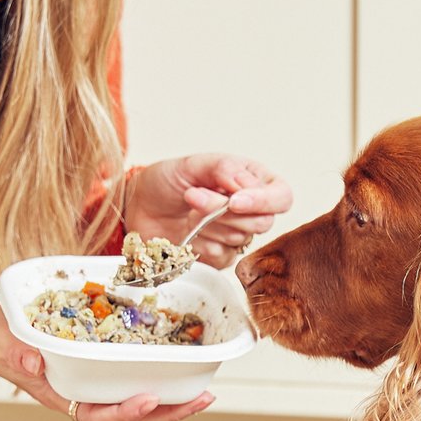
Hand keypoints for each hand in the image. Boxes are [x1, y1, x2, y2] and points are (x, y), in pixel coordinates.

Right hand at [0, 303, 213, 420]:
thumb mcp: (3, 343)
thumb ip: (17, 353)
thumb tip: (34, 362)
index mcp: (64, 396)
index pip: (98, 415)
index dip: (125, 412)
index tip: (148, 399)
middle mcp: (86, 396)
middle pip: (131, 416)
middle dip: (168, 412)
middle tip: (201, 399)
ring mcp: (98, 386)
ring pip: (140, 403)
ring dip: (173, 401)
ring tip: (204, 393)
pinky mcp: (106, 369)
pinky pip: (137, 379)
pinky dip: (163, 377)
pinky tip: (186, 367)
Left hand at [126, 153, 292, 269]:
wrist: (139, 206)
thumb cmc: (168, 180)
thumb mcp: (193, 164)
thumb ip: (223, 169)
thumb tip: (246, 186)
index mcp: (254, 181)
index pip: (281, 197)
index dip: (263, 202)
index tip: (234, 201)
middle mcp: (252, 209)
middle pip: (264, 222)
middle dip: (226, 212)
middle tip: (194, 196)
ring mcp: (237, 235)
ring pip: (240, 238)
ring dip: (208, 224)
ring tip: (187, 210)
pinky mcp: (221, 256)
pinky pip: (222, 256)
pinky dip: (201, 242)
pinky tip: (188, 231)